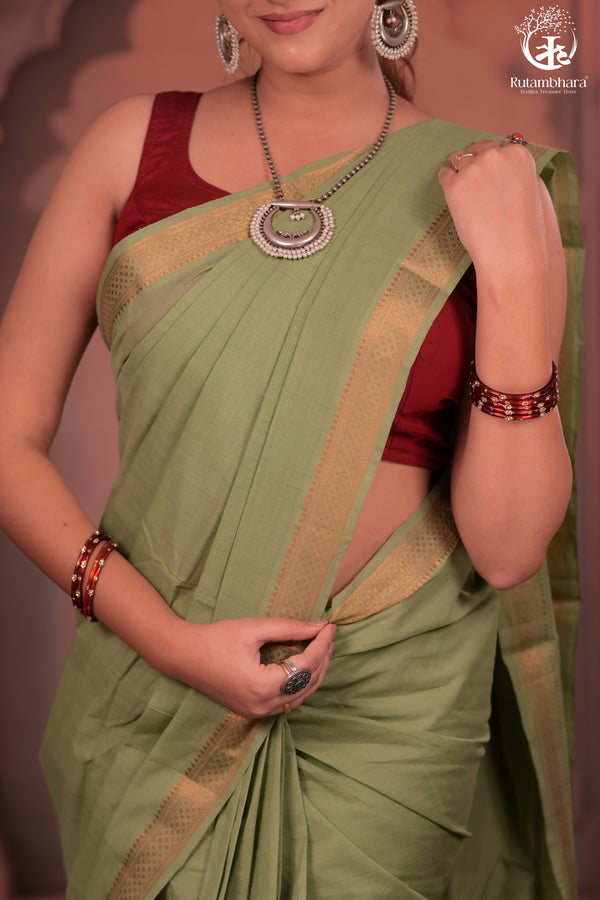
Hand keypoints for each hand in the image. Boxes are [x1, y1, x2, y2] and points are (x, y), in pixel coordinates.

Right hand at [157, 616, 335, 718]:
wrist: (183, 656)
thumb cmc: (215, 638)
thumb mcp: (253, 628)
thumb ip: (289, 628)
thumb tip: (320, 626)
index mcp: (262, 685)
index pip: (305, 665)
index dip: (321, 644)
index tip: (330, 626)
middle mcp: (262, 705)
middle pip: (307, 683)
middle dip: (322, 658)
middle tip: (329, 634)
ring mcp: (257, 712)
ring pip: (300, 695)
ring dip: (314, 672)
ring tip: (322, 647)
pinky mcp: (253, 710)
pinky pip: (287, 699)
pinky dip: (300, 682)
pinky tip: (305, 663)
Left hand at [437, 139, 547, 284]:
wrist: (511, 252)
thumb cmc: (522, 228)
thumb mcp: (528, 189)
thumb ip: (512, 171)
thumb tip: (494, 161)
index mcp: (518, 154)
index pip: (499, 145)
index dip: (493, 158)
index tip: (489, 171)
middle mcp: (495, 155)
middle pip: (477, 147)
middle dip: (474, 159)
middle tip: (473, 180)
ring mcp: (473, 168)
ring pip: (457, 157)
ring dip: (457, 169)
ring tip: (462, 189)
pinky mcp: (454, 185)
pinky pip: (444, 174)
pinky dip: (446, 182)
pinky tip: (453, 196)